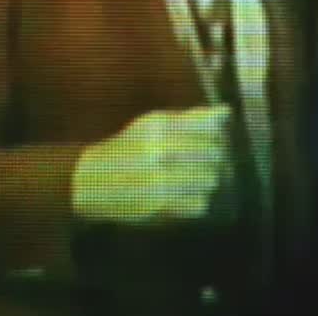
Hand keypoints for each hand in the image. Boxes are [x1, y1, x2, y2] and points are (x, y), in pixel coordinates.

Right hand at [71, 106, 236, 225]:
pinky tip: (191, 197)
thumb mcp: (154, 124)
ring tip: (201, 181)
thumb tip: (227, 112)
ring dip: (210, 181)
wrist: (91, 180)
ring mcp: (158, 179)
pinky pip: (198, 203)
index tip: (218, 141)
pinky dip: (200, 201)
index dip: (219, 136)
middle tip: (215, 165)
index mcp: (158, 126)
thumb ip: (191, 117)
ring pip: (209, 179)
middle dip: (218, 160)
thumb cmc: (130, 147)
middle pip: (213, 154)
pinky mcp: (158, 205)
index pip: (209, 128)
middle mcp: (158, 150)